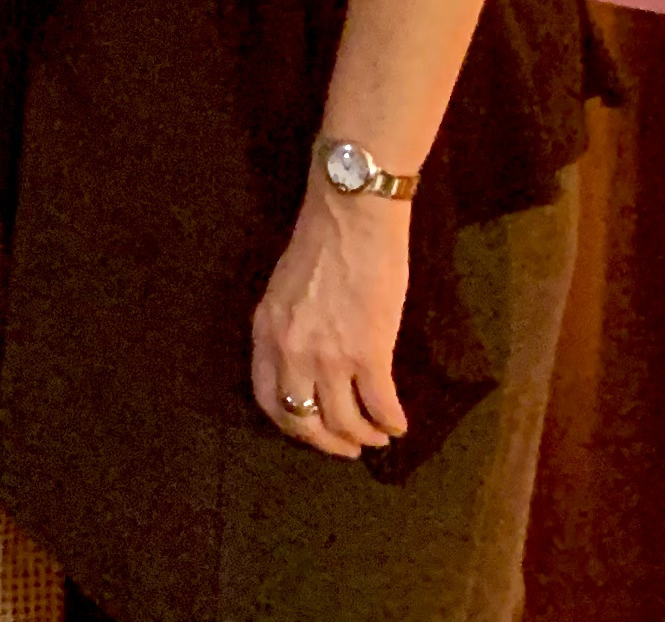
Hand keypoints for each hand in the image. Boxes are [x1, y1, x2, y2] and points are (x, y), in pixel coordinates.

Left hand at [252, 187, 410, 458]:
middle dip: (327, 443)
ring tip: (378, 437)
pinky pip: (379, 406)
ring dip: (364, 436)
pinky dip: (391, 422)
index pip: (269, 399)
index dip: (292, 426)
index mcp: (266, 332)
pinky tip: (398, 424)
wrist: (351, 215)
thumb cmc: (321, 243)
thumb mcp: (285, 291)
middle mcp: (291, 350)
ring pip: (344, 421)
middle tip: (348, 449)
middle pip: (303, 420)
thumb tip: (307, 365)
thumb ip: (289, 329)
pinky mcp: (368, 352)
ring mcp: (328, 355)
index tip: (314, 433)